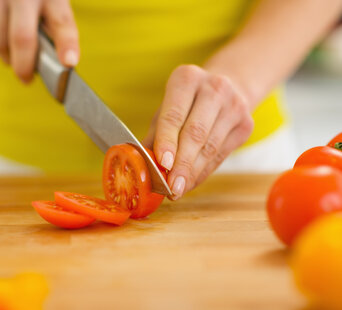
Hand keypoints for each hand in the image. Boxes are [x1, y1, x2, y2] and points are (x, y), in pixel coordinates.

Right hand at [0, 0, 79, 82]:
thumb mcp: (52, 2)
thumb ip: (54, 27)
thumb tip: (55, 63)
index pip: (61, 21)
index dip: (66, 44)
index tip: (69, 63)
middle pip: (22, 38)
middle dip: (24, 66)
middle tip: (27, 79)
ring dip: (9, 59)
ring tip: (17, 58)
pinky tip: (4, 39)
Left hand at [144, 65, 253, 199]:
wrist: (229, 86)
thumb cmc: (187, 102)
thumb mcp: (167, 108)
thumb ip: (155, 135)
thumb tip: (141, 165)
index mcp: (187, 78)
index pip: (174, 115)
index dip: (167, 142)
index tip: (163, 164)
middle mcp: (214, 88)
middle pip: (195, 133)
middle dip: (182, 165)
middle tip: (171, 187)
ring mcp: (234, 106)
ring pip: (210, 148)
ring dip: (192, 173)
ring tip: (178, 190)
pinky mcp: (246, 124)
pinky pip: (220, 155)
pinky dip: (203, 172)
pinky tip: (191, 182)